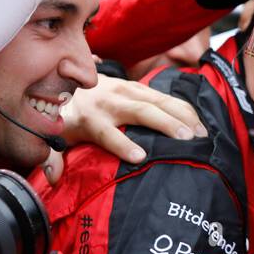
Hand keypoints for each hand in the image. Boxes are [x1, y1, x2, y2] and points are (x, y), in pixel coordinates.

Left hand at [41, 75, 207, 184]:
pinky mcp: (138, 85)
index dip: (123, 145)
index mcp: (91, 118)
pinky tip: (199, 122)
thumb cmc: (65, 114)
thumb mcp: (54, 135)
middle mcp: (111, 101)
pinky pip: (165, 96)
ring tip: (201, 133)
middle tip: (188, 139)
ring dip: (182, 115)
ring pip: (159, 100)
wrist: (66, 76)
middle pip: (141, 112)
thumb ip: (51, 157)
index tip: (139, 158)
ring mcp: (127, 90)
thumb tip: (53, 178)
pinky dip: (183, 108)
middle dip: (165, 124)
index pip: (107, 133)